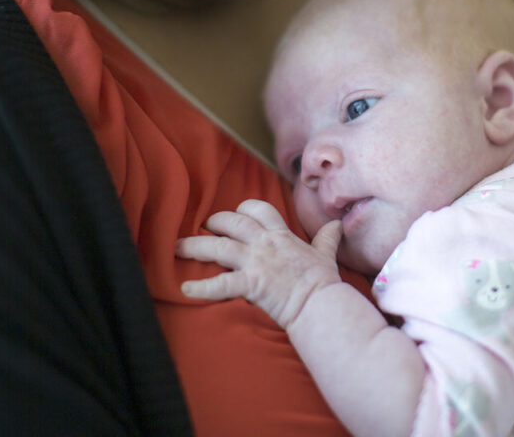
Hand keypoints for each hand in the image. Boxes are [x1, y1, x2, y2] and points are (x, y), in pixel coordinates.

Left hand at [175, 199, 343, 328]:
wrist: (321, 304)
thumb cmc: (323, 282)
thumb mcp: (326, 255)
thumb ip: (327, 238)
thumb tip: (337, 224)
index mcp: (281, 235)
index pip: (260, 210)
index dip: (244, 209)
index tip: (235, 214)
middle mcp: (265, 244)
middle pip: (232, 222)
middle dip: (213, 223)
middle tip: (201, 228)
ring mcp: (256, 262)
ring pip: (218, 247)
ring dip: (194, 246)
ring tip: (176, 248)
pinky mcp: (251, 284)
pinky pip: (220, 284)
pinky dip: (201, 287)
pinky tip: (185, 288)